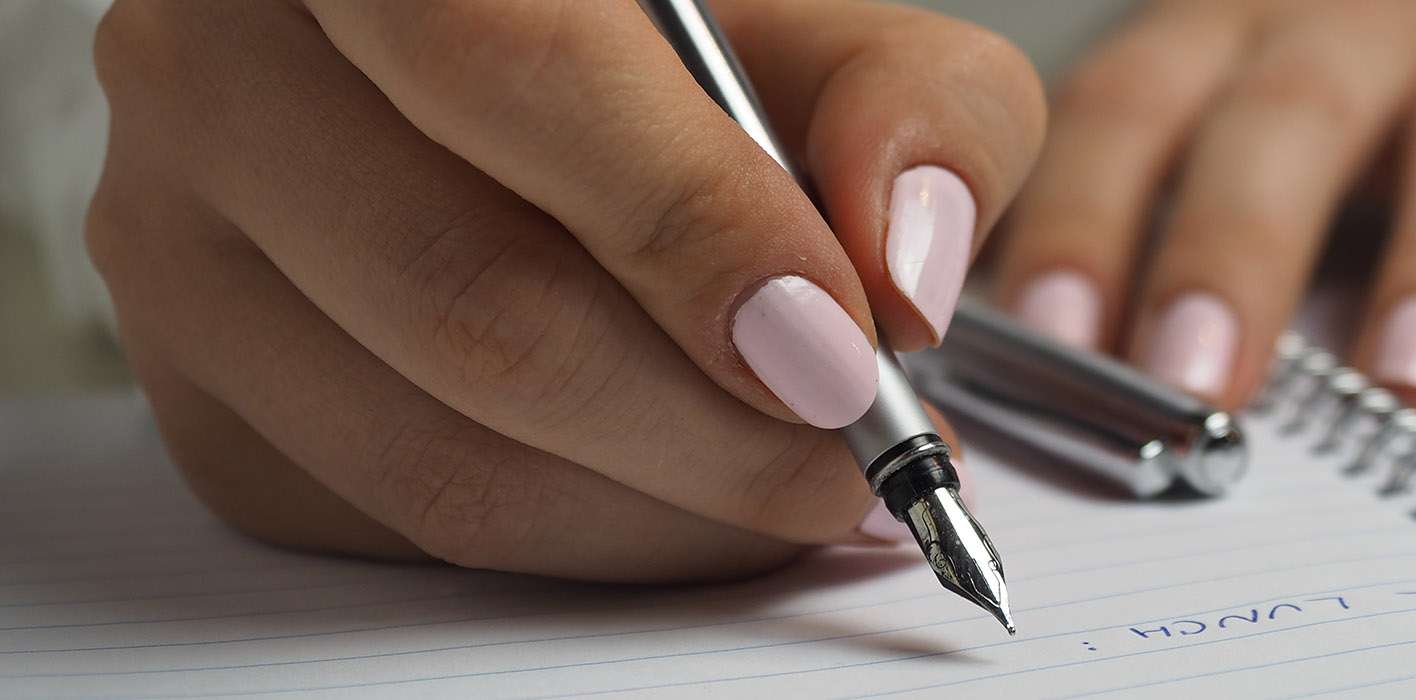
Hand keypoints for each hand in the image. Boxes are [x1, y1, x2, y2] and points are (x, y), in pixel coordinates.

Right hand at [87, 0, 1041, 580]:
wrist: (552, 118)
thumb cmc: (685, 71)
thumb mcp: (833, 42)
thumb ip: (915, 113)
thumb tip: (901, 276)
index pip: (517, 70)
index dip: (688, 229)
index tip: (837, 351)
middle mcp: (230, 64)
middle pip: (474, 301)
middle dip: (710, 426)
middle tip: (852, 451)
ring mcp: (184, 239)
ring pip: (440, 452)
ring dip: (665, 509)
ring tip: (793, 483)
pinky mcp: (203, 393)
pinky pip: (404, 525)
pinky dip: (584, 540)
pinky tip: (674, 489)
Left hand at [994, 0, 1415, 417]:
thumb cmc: (1335, 78)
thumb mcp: (1229, 104)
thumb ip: (1157, 212)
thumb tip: (1067, 376)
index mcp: (1223, 28)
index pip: (1130, 110)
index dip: (1085, 217)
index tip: (1052, 337)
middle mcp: (1350, 20)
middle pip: (1282, 123)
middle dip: (1234, 252)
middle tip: (1197, 380)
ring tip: (1412, 389)